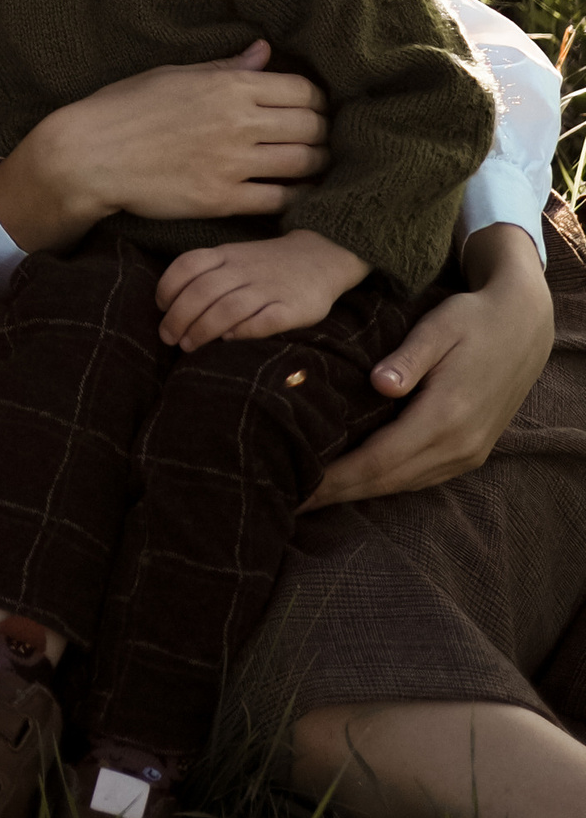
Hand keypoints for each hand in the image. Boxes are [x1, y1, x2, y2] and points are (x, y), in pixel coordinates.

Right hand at [0, 41, 328, 250]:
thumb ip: (225, 67)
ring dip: (317, 165)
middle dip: (323, 132)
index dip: (317, 100)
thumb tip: (264, 51)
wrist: (89, 155)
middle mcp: (237, 122)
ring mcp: (232, 164)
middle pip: (312, 127)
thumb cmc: (125, 108)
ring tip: (313, 165)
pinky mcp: (223, 199)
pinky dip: (297, 197)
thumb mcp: (174, 75)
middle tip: (318, 138)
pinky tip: (296, 193)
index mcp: (227, 86)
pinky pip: (280, 200)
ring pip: (304, 164)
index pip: (303, 91)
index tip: (313, 108)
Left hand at [157, 226, 367, 349]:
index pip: (188, 265)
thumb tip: (171, 306)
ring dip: (204, 328)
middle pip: (203, 291)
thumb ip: (207, 273)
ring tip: (189, 346)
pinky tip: (230, 340)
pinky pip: (267, 320)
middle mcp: (244, 270)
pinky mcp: (294, 307)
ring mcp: (270, 288)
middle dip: (179, 317)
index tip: (161, 308)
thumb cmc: (266, 263)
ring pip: (229, 307)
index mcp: (227, 254)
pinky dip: (245, 330)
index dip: (168, 287)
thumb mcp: (234, 257)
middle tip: (168, 338)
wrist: (321, 254)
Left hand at [305, 226, 554, 506]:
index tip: (301, 484)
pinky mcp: (471, 453)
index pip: (380, 458)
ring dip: (361, 492)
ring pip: (404, 484)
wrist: (522, 327)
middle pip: (388, 480)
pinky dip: (387, 483)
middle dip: (340, 491)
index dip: (338, 476)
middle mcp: (459, 445)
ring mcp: (469, 454)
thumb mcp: (438, 327)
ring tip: (317, 495)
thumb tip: (379, 384)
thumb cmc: (472, 319)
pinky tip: (359, 481)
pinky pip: (421, 478)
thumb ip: (408, 358)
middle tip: (294, 498)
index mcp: (446, 415)